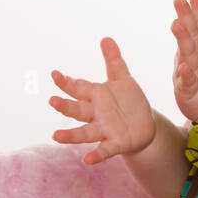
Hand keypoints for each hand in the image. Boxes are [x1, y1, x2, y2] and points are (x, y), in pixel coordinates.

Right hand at [50, 37, 155, 164]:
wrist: (145, 126)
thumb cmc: (129, 102)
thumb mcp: (123, 79)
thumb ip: (114, 61)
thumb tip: (106, 38)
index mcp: (96, 96)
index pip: (78, 88)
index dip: (67, 82)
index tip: (55, 74)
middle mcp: (96, 114)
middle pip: (77, 110)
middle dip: (65, 106)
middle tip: (52, 100)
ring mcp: (104, 130)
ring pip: (84, 132)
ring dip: (70, 135)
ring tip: (55, 136)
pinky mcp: (116, 143)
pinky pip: (104, 150)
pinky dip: (96, 155)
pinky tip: (86, 160)